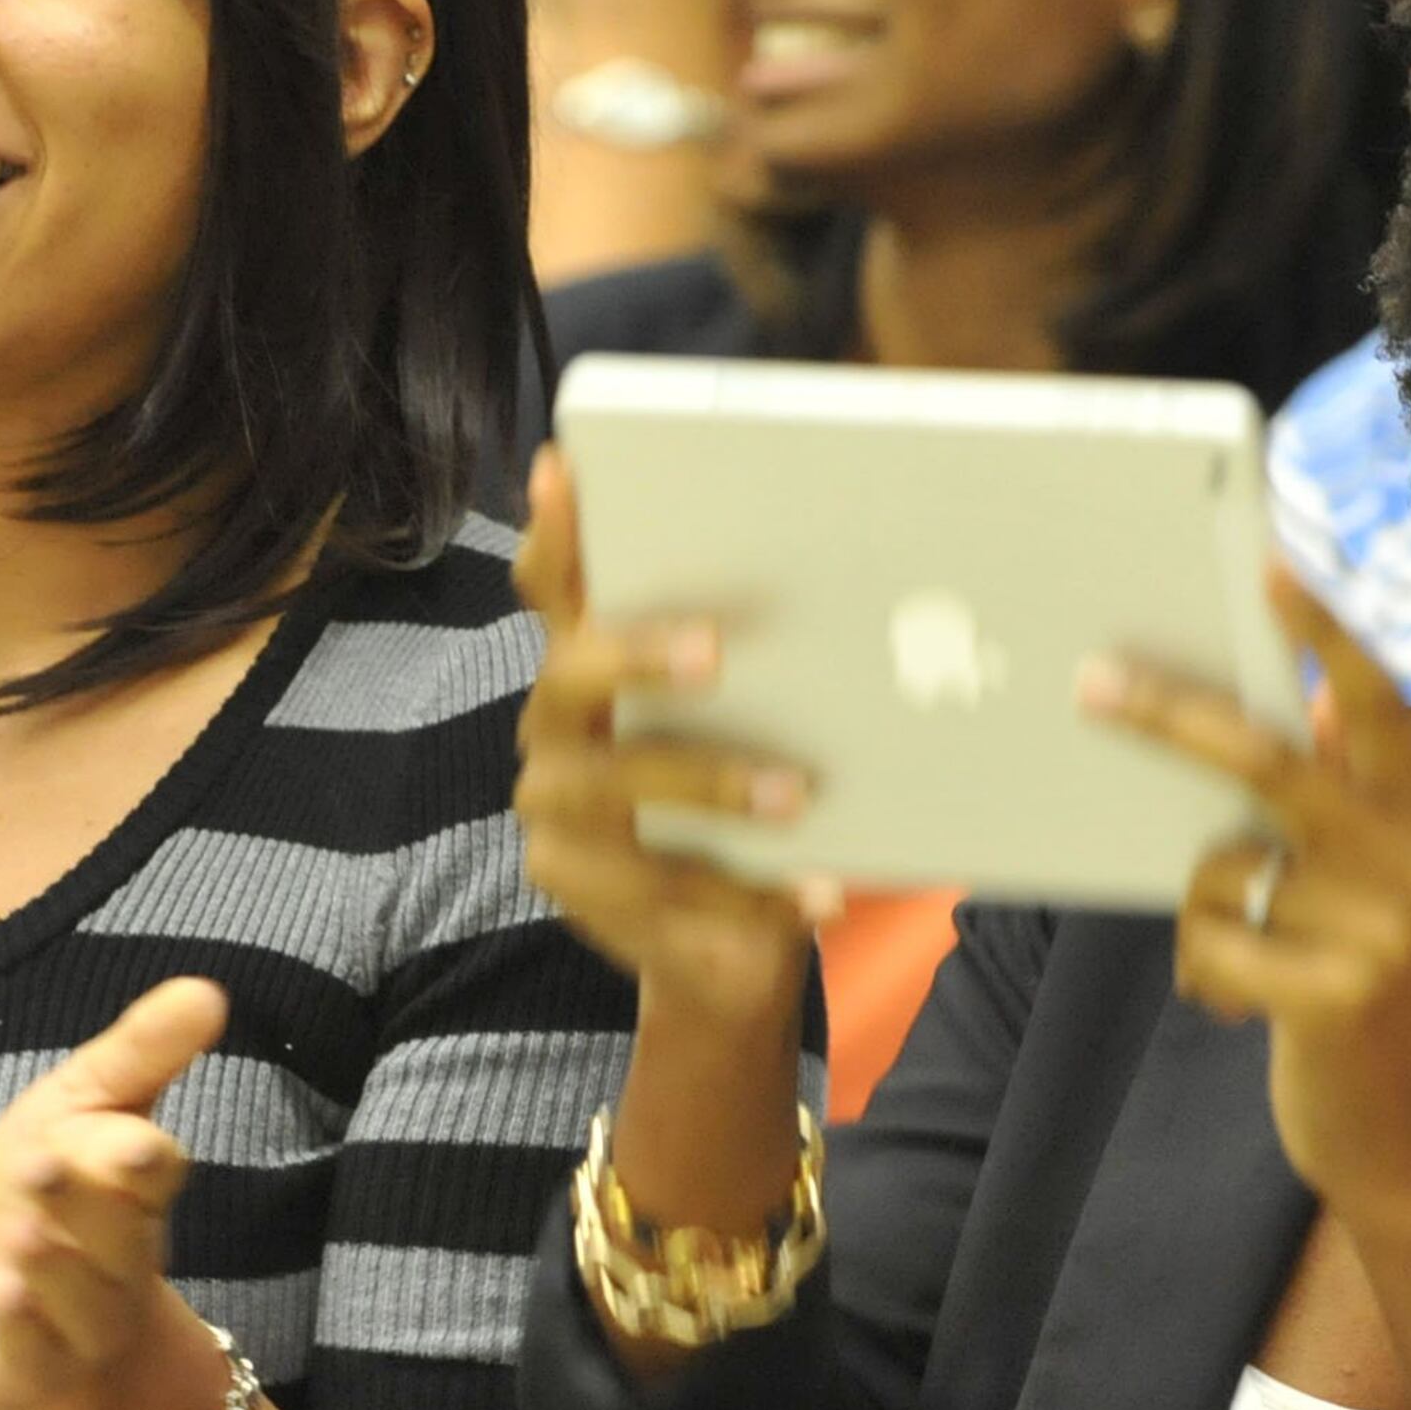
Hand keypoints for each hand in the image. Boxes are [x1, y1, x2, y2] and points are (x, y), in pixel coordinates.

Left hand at [0, 978, 225, 1409]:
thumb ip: (144, 1050)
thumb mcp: (87, 1104)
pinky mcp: (29, 1363)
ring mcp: (79, 1317)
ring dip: (48, 1263)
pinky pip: (33, 1350)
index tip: (134, 1145)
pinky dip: (20, 1324)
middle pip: (117, 1233)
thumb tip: (209, 989)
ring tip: (19, 1232)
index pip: (150, 1170)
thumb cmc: (54, 1187)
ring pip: (77, 1293)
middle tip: (46, 1164)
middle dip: (87, 1203)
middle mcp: (118, 1256)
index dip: (140, 1162)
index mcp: (134, 1186)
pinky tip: (2, 1297)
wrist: (9, 1302)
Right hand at [512, 448, 820, 1036]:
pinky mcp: (573, 886)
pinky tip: (813, 891)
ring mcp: (555, 808)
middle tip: (715, 651)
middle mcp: (556, 725)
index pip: (553, 582)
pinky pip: (657, 888)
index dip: (555, 529)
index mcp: (590, 661)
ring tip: (797, 798)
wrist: (729, 939)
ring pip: (617, 789)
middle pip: (569, 673)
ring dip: (713, 785)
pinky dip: (746, 893)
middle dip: (638, 653)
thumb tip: (857, 566)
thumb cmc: (750, 792)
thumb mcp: (759, 713)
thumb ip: (770, 646)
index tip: (566, 471)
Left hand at [1086, 566, 1410, 1225]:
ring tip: (1247, 963)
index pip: (1375, 707)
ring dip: (1206, 914)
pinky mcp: (1339, 995)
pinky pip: (1214, 942)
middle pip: (1272, 762)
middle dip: (1174, 718)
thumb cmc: (1367, 1000)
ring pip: (1225, 867)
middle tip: (1095, 682)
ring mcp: (1385, 930)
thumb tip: (1319, 702)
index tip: (1266, 568)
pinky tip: (1248, 1008)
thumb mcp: (1381, 896)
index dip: (1319, 635)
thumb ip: (1355, 803)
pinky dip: (1205, 971)